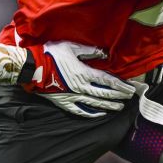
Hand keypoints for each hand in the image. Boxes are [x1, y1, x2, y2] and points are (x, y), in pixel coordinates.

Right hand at [21, 42, 136, 117]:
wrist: (32, 68)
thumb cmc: (51, 55)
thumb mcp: (71, 47)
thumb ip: (89, 51)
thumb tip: (104, 53)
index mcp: (84, 73)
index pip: (108, 81)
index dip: (120, 85)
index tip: (130, 88)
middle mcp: (81, 87)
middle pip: (104, 94)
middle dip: (119, 96)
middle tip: (129, 98)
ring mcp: (73, 97)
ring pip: (95, 104)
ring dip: (109, 106)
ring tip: (119, 107)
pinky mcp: (65, 102)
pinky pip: (81, 111)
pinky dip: (92, 113)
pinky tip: (100, 114)